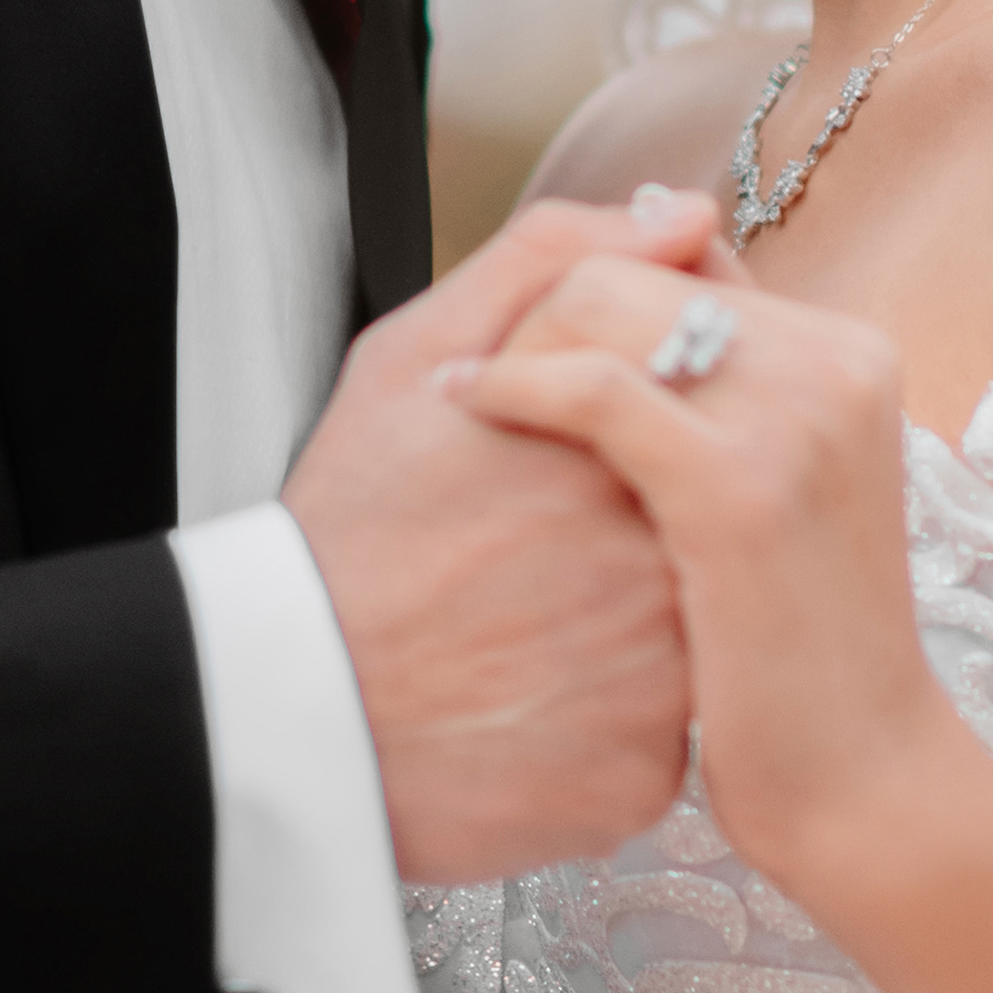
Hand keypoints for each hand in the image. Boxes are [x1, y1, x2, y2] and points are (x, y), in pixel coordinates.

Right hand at [286, 199, 706, 885]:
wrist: (290, 714)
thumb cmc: (348, 531)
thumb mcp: (411, 359)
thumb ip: (552, 260)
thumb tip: (685, 215)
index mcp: (618, 450)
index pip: (694, 418)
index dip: (630, 443)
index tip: (562, 475)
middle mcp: (663, 562)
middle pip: (702, 527)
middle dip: (640, 535)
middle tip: (540, 561)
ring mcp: (665, 682)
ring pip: (696, 632)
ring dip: (635, 626)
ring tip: (532, 629)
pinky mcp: (646, 778)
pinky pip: (662, 735)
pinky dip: (610, 719)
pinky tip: (531, 701)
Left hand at [454, 247, 958, 907]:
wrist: (859, 782)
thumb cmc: (792, 652)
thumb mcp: (774, 488)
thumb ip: (721, 380)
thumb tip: (659, 241)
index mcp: (842, 352)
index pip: (677, 258)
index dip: (579, 306)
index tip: (521, 364)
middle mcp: (831, 361)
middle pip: (633, 269)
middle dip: (538, 321)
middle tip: (483, 391)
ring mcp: (795, 418)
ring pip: (605, 302)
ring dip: (518, 348)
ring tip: (470, 406)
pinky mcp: (739, 487)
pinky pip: (594, 386)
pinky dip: (514, 386)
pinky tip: (469, 414)